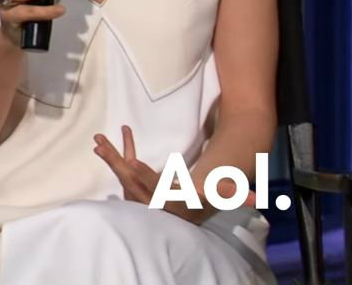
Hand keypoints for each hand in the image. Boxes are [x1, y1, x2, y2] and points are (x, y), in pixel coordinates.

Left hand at [93, 125, 255, 224]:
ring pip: (123, 173)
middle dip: (116, 163)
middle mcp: (152, 198)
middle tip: (100, 146)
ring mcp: (143, 192)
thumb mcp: (218, 193)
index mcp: (171, 200)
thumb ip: (233, 194)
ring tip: (96, 141)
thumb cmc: (207, 196)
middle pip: (131, 180)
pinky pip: (123, 168)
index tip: (128, 163)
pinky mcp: (138, 184)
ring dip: (110, 157)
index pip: (154, 189)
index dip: (143, 176)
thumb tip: (256, 197)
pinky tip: (99, 144)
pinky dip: (114, 155)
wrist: (190, 210)